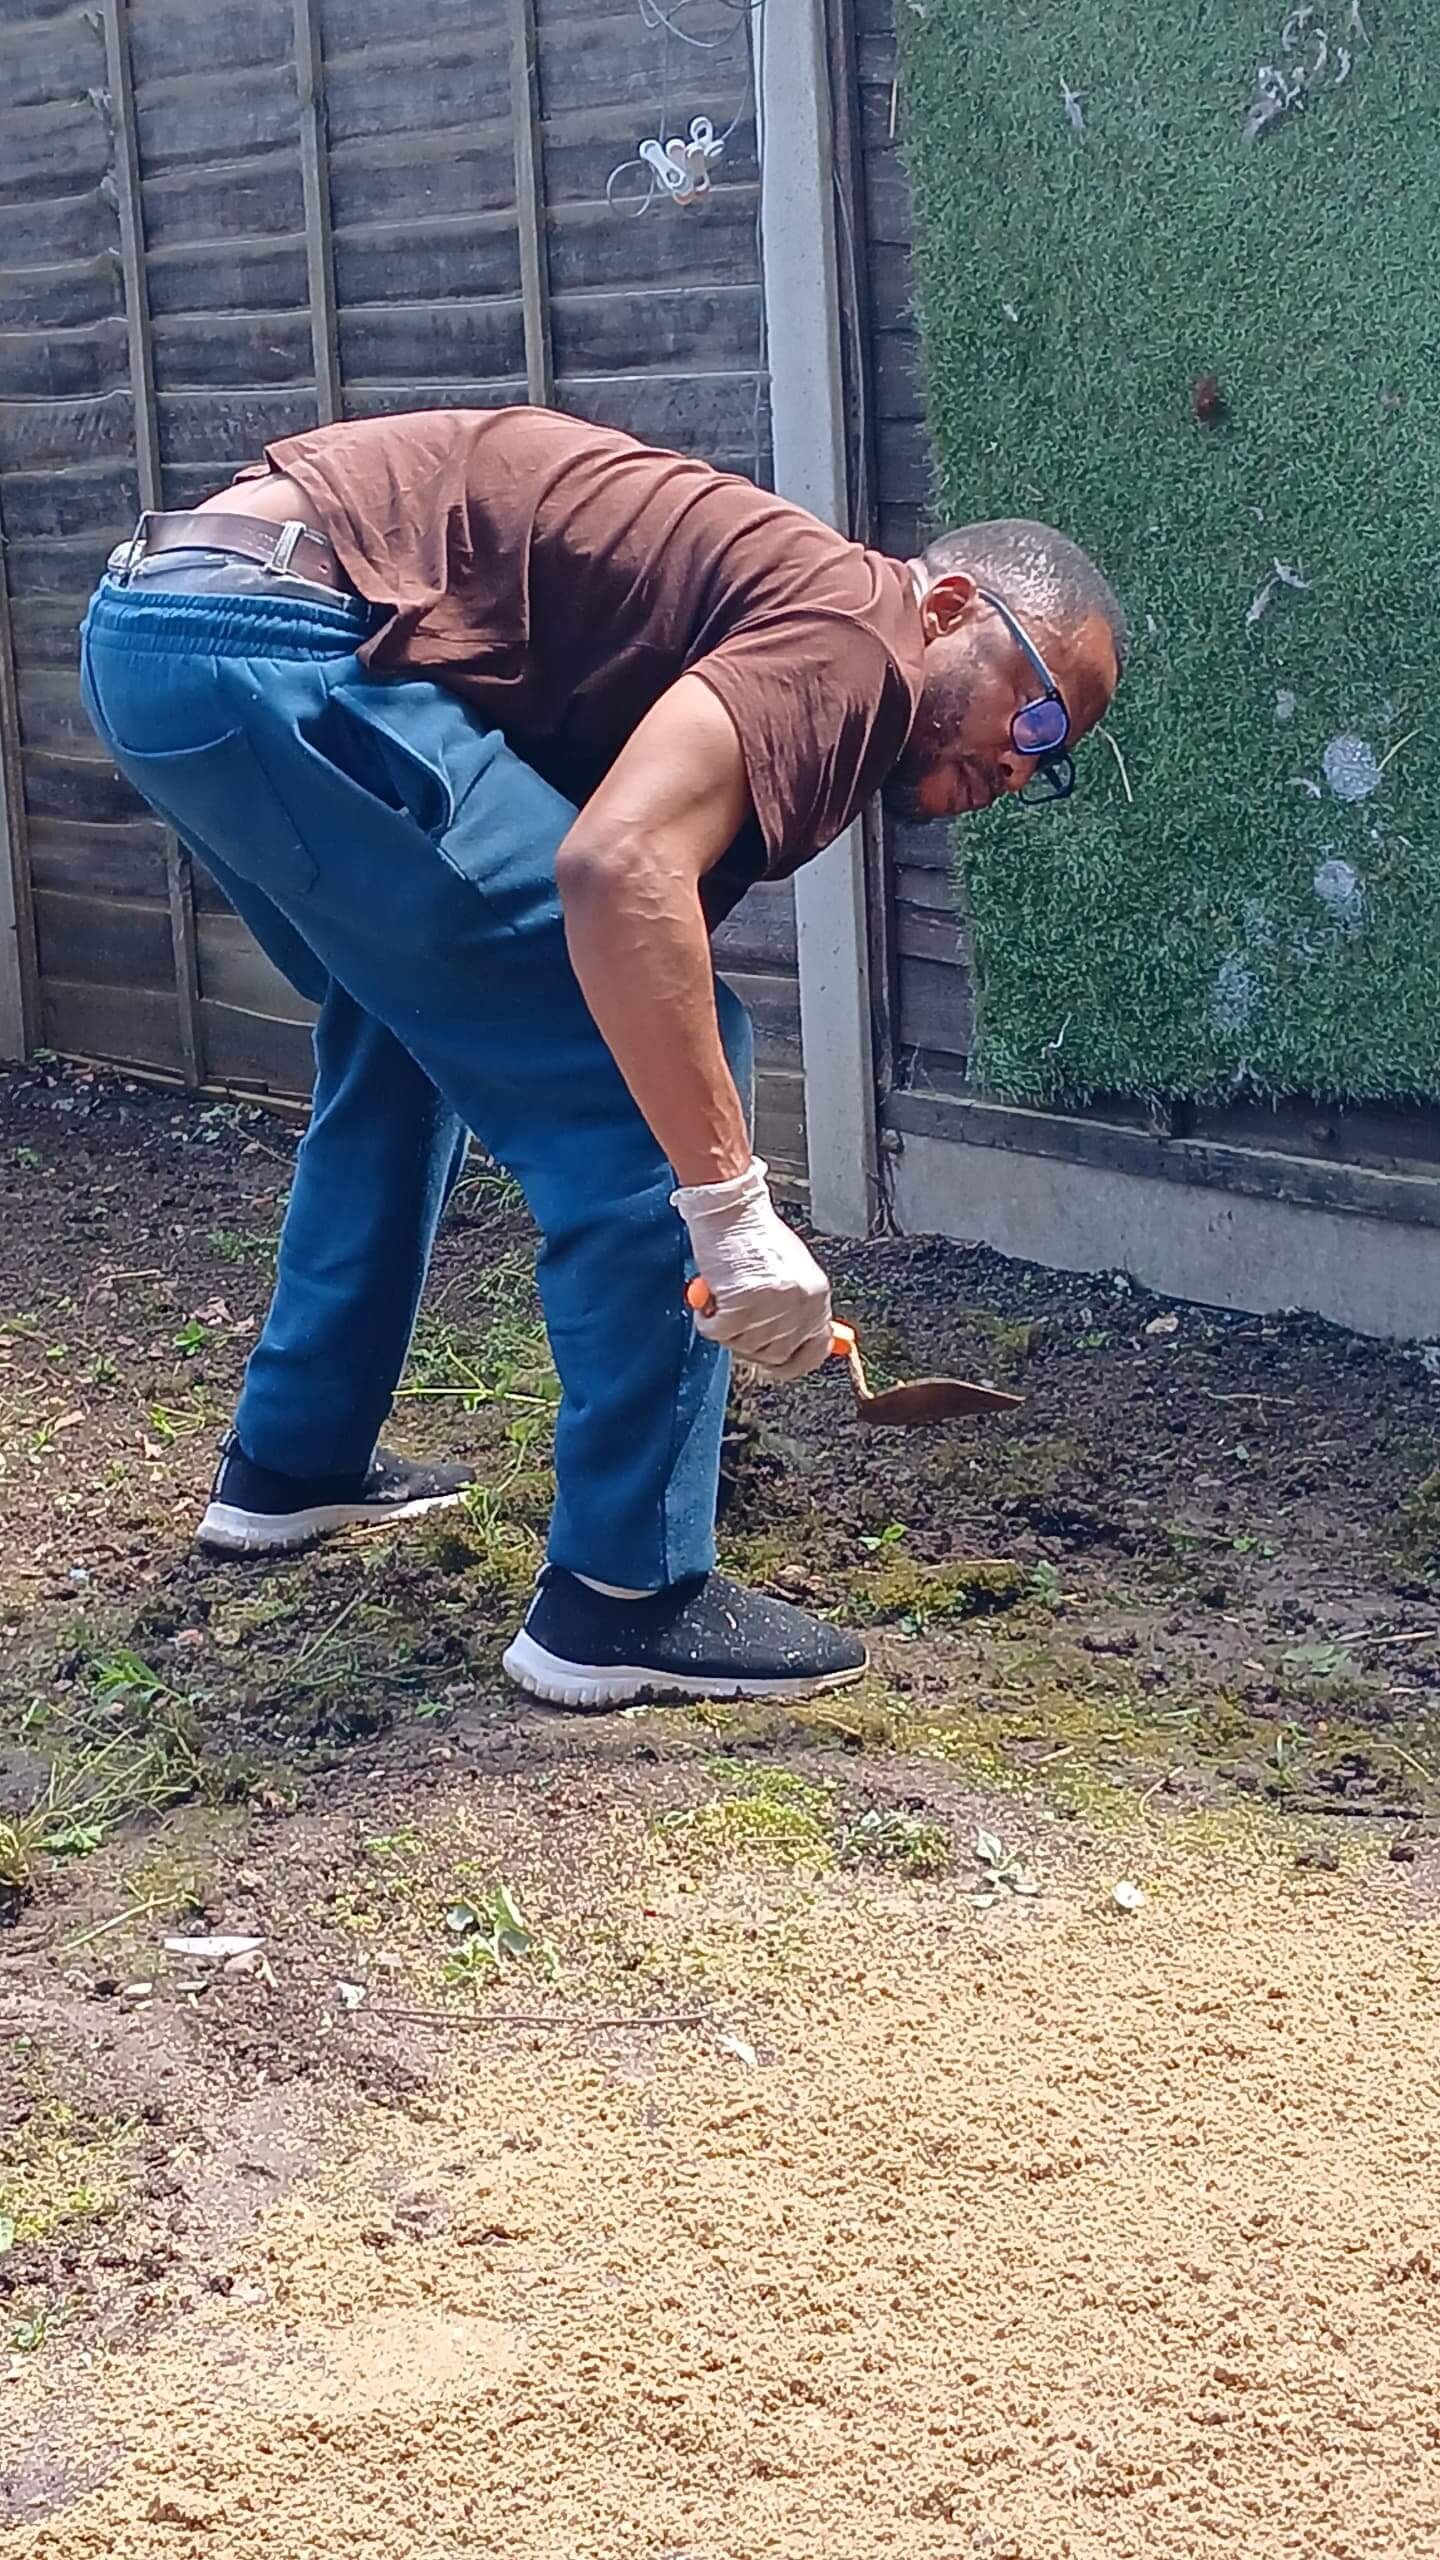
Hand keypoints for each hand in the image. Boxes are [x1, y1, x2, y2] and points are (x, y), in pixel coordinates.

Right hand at [674, 1157, 832, 1381]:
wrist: (731, 1207)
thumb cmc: (755, 1234)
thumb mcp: (791, 1271)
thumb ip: (797, 1309)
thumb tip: (804, 1344)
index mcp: (817, 1294)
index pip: (816, 1350)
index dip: (791, 1361)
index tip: (774, 1362)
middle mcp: (799, 1303)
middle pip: (775, 1355)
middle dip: (749, 1344)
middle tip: (734, 1320)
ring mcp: (771, 1305)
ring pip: (744, 1347)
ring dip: (726, 1328)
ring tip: (722, 1298)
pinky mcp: (741, 1303)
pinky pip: (718, 1333)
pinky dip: (707, 1322)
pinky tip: (708, 1301)